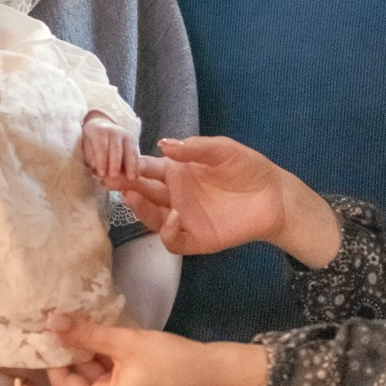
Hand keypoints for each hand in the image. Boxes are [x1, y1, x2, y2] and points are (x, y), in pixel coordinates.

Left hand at [11, 315, 267, 385]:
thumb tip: (52, 322)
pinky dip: (94, 351)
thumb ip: (88, 334)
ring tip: (73, 319)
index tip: (21, 385)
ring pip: (84, 375)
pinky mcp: (125, 382)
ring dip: (79, 351)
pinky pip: (100, 369)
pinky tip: (91, 326)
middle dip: (62, 360)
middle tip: (55, 325)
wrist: (210, 369)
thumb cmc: (170, 364)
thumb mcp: (126, 344)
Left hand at [81, 113, 138, 188]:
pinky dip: (137, 165)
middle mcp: (114, 131)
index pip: (101, 146)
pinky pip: (136, 153)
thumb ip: (91, 157)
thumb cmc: (92, 143)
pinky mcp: (134, 141)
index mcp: (99, 131)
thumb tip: (95, 167)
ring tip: (130, 178)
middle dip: (115, 163)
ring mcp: (126, 135)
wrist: (103, 128)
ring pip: (129, 150)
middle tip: (114, 176)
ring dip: (131, 165)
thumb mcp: (87, 147)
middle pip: (116, 148)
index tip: (101, 174)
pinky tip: (136, 175)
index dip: (101, 161)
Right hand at [123, 136, 297, 256]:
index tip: (115, 161)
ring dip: (139, 207)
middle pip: (142, 192)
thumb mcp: (223, 149)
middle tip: (111, 179)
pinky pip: (173, 240)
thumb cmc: (248, 168)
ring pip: (151, 217)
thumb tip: (163, 145)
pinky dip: (167, 232)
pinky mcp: (195, 239)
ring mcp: (183, 218)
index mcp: (176, 172)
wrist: (274, 197)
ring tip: (132, 194)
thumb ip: (195, 148)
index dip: (129, 165)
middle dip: (125, 185)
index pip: (146, 168)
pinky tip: (173, 217)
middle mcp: (174, 195)